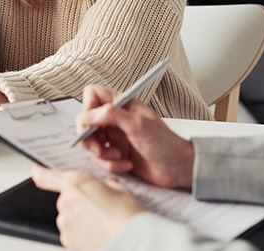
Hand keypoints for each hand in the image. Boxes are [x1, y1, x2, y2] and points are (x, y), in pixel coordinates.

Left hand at [32, 165, 144, 250]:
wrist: (133, 240)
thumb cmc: (128, 215)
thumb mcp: (121, 190)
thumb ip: (108, 185)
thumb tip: (108, 185)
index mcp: (76, 183)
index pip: (46, 176)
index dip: (40, 172)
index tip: (36, 171)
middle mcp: (65, 202)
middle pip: (65, 198)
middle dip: (78, 201)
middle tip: (99, 207)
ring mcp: (65, 223)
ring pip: (68, 217)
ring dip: (79, 218)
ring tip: (101, 222)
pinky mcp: (67, 241)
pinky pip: (71, 233)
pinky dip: (80, 233)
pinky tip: (97, 233)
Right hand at [77, 85, 194, 188]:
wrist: (177, 168)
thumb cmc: (165, 143)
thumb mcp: (137, 124)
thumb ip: (110, 115)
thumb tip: (86, 114)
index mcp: (121, 104)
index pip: (92, 95)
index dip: (88, 109)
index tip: (92, 124)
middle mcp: (115, 118)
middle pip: (86, 122)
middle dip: (90, 138)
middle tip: (101, 148)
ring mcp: (115, 136)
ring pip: (90, 143)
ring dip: (102, 155)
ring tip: (118, 157)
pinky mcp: (116, 154)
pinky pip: (101, 160)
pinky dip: (111, 165)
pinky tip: (127, 164)